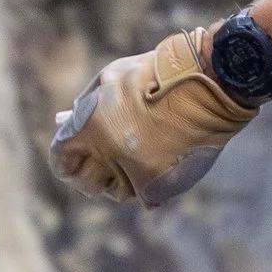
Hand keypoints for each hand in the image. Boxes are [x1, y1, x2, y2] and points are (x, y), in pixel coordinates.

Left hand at [47, 28, 255, 205]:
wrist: (209, 84)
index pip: (62, 160)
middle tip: (102, 164)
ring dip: (122, 178)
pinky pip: (146, 195)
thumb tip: (63, 122)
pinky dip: (150, 183)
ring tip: (138, 154)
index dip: (66, 159)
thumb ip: (85, 105)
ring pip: (117, 191)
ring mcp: (135, 172)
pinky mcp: (161, 185)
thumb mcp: (111, 77)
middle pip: (85, 183)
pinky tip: (161, 159)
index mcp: (90, 127)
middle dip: (90, 175)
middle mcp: (108, 154)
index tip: (74, 159)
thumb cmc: (157, 76)